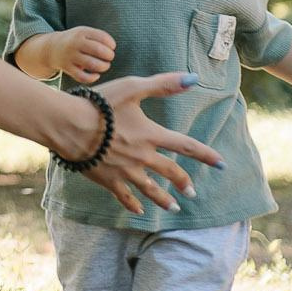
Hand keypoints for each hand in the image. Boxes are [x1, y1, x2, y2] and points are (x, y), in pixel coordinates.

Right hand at [53, 27, 116, 82]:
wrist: (53, 48)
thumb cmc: (75, 41)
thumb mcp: (84, 33)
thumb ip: (98, 38)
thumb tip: (112, 50)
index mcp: (81, 32)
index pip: (102, 37)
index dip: (111, 44)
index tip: (112, 47)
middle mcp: (75, 43)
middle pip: (98, 50)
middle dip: (109, 55)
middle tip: (110, 57)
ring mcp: (70, 56)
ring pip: (92, 64)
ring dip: (103, 66)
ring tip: (105, 66)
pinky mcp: (67, 68)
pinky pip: (82, 76)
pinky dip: (92, 78)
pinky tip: (96, 75)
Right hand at [63, 73, 223, 215]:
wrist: (69, 125)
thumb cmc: (100, 104)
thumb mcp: (133, 88)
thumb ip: (164, 85)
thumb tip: (194, 79)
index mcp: (151, 135)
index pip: (186, 146)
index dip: (206, 155)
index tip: (222, 164)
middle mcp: (142, 157)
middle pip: (170, 172)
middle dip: (184, 182)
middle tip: (193, 191)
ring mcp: (125, 171)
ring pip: (151, 189)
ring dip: (164, 199)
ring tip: (174, 208)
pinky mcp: (108, 179)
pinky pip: (124, 196)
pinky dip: (132, 204)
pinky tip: (139, 211)